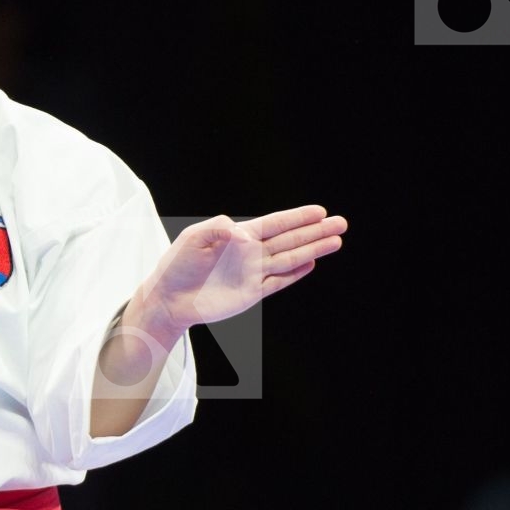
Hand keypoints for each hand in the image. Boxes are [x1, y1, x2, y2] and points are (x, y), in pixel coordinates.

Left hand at [142, 205, 346, 330]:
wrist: (168, 298)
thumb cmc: (177, 265)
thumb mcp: (193, 238)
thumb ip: (217, 228)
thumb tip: (244, 235)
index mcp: (238, 236)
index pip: (275, 224)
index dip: (297, 218)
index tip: (320, 211)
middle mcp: (250, 253)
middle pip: (289, 239)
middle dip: (315, 231)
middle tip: (341, 223)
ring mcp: (252, 273)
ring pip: (290, 259)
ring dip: (312, 250)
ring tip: (336, 241)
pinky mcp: (251, 293)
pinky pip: (278, 281)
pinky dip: (295, 274)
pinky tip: (312, 264)